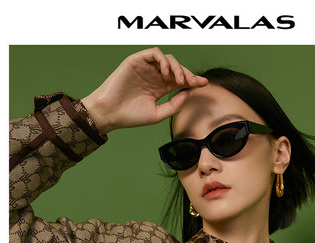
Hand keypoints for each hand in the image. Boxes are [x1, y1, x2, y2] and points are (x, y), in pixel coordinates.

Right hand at [81, 48, 207, 133]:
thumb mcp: (158, 115)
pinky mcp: (136, 61)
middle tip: (193, 82)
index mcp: (160, 88)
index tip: (204, 83)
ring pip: (168, 59)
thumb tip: (188, 93)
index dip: (193, 80)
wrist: (110, 113)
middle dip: (188, 74)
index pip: (180, 80)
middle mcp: (154, 76)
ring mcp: (146, 68)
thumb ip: (174, 105)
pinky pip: (154, 53)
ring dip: (177, 67)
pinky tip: (166, 73)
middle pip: (177, 68)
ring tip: (178, 81)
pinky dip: (163, 60)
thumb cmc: (131, 116)